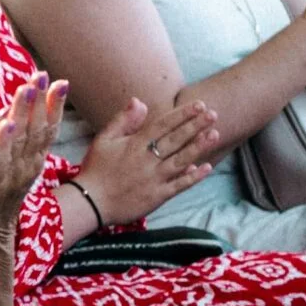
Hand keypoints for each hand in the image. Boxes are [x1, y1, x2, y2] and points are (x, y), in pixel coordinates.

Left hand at [0, 76, 65, 226]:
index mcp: (32, 161)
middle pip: (40, 129)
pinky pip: (0, 159)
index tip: (60, 82)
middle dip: (43, 101)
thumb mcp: (13, 170)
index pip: (48, 129)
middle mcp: (28, 167)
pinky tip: (7, 123)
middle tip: (46, 76)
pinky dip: (4, 140)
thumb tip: (24, 126)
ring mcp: (12, 175)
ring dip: (24, 113)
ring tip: (27, 89)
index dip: (54, 105)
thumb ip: (20, 149)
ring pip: (22, 139)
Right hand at [71, 99, 222, 225]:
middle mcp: (147, 160)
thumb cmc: (96, 170)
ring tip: (214, 135)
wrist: (91, 203)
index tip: (199, 105)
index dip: (182, 114)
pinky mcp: (157, 196)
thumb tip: (139, 101)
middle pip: (176, 140)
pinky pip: (179, 185)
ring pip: (181, 160)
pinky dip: (193, 177)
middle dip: (196, 126)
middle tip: (213, 115)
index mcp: (135, 145)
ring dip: (199, 147)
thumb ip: (123, 120)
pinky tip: (206, 167)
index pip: (163, 125)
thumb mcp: (104, 140)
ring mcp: (154, 179)